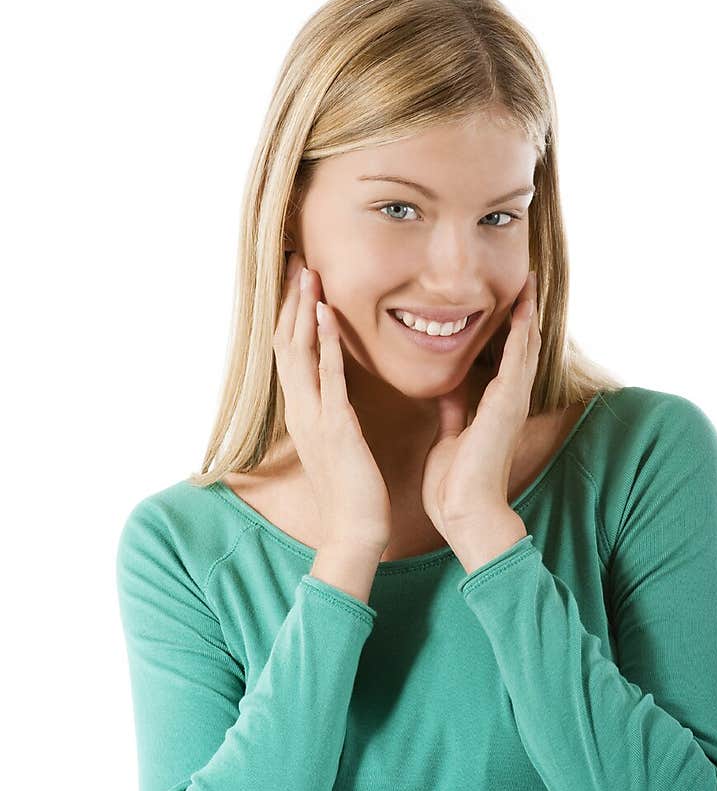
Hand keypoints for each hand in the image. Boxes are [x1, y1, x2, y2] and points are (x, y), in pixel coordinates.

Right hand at [273, 252, 391, 556]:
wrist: (355, 532)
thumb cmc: (354, 491)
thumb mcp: (341, 444)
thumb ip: (336, 414)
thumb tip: (337, 396)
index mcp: (303, 412)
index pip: (290, 352)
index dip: (289, 313)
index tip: (295, 278)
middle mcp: (301, 409)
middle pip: (287, 342)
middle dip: (289, 300)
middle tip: (295, 258)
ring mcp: (314, 417)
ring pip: (301, 352)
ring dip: (303, 310)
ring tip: (307, 272)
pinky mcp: (336, 428)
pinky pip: (329, 377)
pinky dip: (327, 342)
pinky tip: (328, 313)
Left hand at [420, 270, 540, 537]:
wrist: (465, 512)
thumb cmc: (456, 484)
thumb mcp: (451, 435)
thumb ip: (454, 410)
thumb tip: (448, 389)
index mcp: (496, 406)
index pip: (507, 357)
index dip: (509, 327)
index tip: (508, 299)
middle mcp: (510, 400)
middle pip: (523, 345)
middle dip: (524, 312)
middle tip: (527, 278)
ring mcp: (512, 401)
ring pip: (526, 346)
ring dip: (527, 313)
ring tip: (529, 281)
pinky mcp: (507, 405)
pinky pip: (517, 359)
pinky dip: (521, 331)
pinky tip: (523, 308)